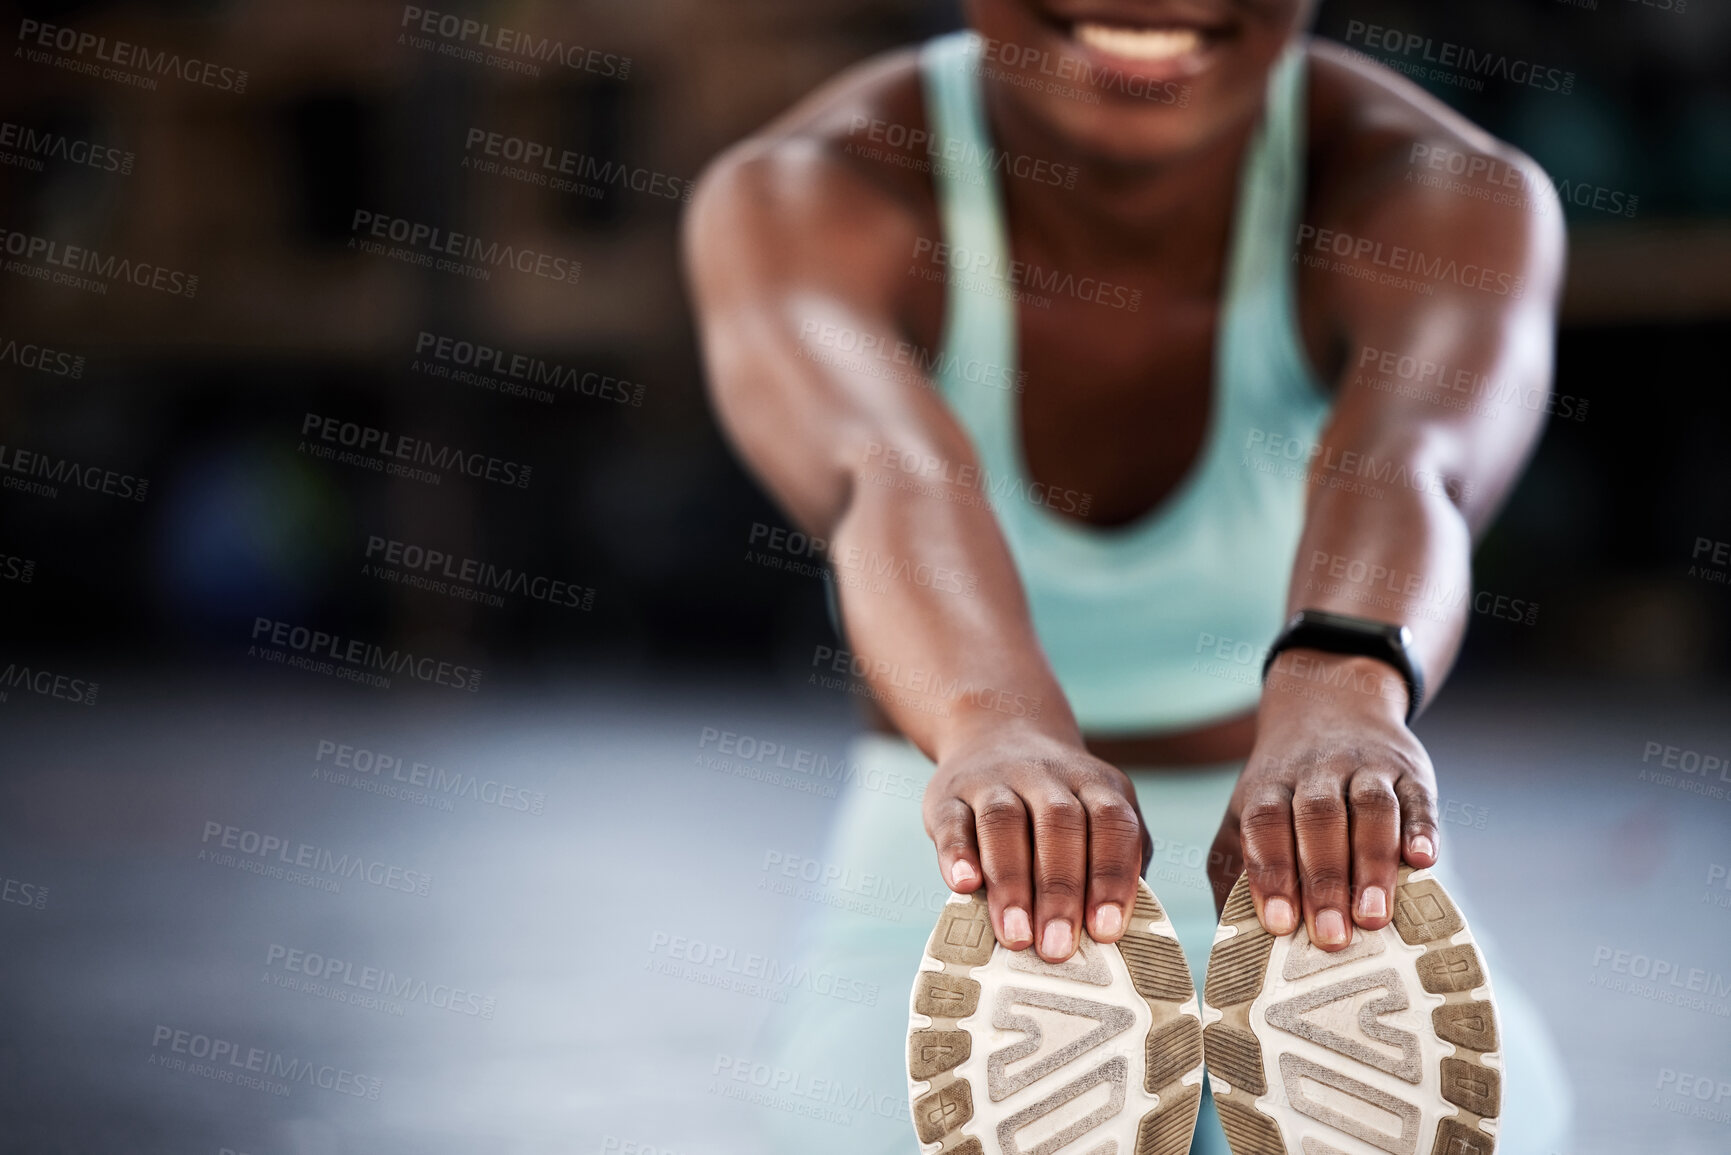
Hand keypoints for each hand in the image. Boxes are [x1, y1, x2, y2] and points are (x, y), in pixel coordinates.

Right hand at [924, 718, 1150, 961]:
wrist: (998, 735)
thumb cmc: (1061, 806)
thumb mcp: (1099, 818)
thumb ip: (1114, 865)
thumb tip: (1115, 935)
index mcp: (1095, 784)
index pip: (1112, 823)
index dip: (1110, 876)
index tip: (1105, 930)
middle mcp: (1047, 775)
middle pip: (1059, 824)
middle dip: (1060, 890)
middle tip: (1057, 948)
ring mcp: (994, 780)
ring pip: (1004, 821)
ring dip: (1011, 882)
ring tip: (1016, 936)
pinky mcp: (948, 794)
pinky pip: (952, 821)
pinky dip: (957, 854)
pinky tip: (964, 886)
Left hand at [1208, 653, 1439, 950]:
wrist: (1330, 700)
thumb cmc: (1283, 786)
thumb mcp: (1244, 814)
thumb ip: (1232, 870)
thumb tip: (1227, 940)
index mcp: (1268, 786)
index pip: (1265, 824)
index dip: (1271, 872)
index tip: (1279, 923)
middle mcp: (1316, 772)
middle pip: (1318, 820)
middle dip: (1324, 880)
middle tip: (1331, 938)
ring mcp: (1366, 768)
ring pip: (1370, 809)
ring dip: (1371, 862)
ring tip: (1374, 917)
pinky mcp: (1410, 771)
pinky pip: (1418, 797)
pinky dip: (1422, 828)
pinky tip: (1423, 862)